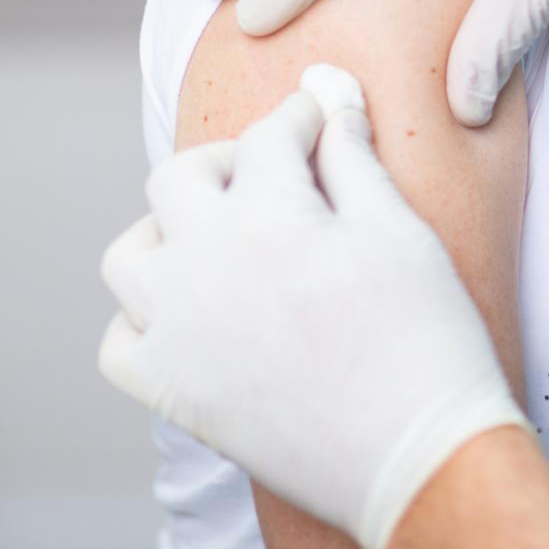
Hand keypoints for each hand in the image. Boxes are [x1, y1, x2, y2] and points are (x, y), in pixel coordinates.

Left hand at [98, 66, 527, 548]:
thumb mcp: (402, 232)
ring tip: (224, 237)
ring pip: (130, 253)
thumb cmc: (427, 337)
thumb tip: (333, 99)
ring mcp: (178, 332)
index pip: (267, 136)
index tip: (321, 118)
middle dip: (228, 160)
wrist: (416, 449)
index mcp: (273, 220)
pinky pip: (121, 337)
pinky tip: (200, 308)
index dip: (301, 117)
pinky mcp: (171, 390)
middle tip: (274, 174)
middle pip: (179, 178)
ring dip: (172, 230)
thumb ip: (355, 160)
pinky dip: (148, 314)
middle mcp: (207, 268)